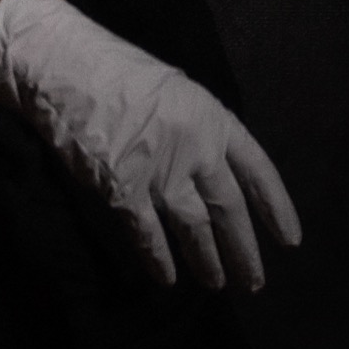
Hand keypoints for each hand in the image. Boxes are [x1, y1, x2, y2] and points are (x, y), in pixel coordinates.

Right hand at [0, 0, 301, 289]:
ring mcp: (160, 171)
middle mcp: (195, 147)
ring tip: (217, 283)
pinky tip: (166, 277)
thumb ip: (195, 129)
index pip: (257, 169)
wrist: (60, 65)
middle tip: (253, 280)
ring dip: (208, 261)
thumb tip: (209, 171)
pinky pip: (149, 235)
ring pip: (195, 229)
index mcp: (210, 117)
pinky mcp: (124, 190)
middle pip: (229, 209)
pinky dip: (159, 260)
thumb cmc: (111, 69)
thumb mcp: (170, 89)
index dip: (276, 207)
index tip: (288, 240)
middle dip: (244, 249)